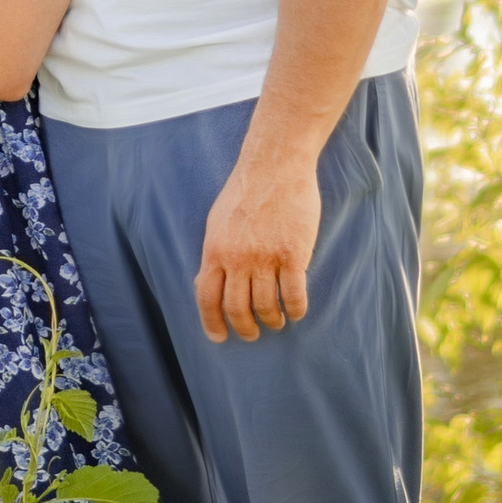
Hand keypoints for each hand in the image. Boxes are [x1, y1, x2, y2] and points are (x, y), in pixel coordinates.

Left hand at [194, 139, 320, 342]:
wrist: (275, 165)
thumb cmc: (246, 191)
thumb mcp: (217, 222)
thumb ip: (214, 253)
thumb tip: (205, 282)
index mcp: (215, 250)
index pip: (207, 298)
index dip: (212, 323)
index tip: (219, 337)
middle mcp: (237, 258)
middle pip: (237, 308)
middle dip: (244, 328)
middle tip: (252, 334)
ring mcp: (266, 257)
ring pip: (266, 306)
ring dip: (271, 320)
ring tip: (276, 321)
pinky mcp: (293, 254)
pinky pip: (293, 295)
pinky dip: (294, 310)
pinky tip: (295, 311)